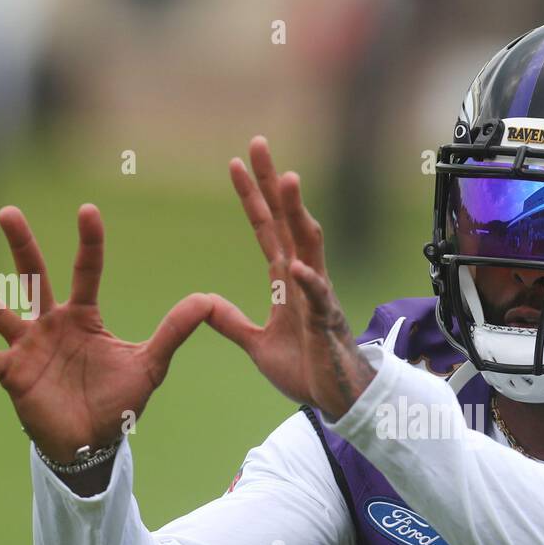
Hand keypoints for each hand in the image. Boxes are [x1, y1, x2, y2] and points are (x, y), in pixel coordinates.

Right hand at [0, 204, 213, 463]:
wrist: (95, 442)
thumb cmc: (118, 400)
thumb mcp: (150, 365)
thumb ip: (174, 332)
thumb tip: (207, 300)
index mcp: (84, 317)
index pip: (86, 270)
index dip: (89, 242)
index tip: (88, 210)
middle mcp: (51, 323)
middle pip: (34, 275)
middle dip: (22, 244)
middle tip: (8, 211)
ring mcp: (28, 347)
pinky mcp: (13, 374)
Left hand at [204, 136, 374, 420]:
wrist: (336, 400)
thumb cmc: (307, 370)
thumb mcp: (256, 344)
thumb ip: (232, 322)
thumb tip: (206, 303)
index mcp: (285, 281)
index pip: (266, 229)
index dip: (252, 197)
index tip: (235, 163)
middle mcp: (303, 280)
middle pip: (287, 222)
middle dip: (273, 184)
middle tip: (259, 144)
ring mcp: (317, 299)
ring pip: (308, 247)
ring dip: (298, 214)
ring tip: (289, 180)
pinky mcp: (325, 325)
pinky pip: (317, 300)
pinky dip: (308, 283)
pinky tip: (296, 266)